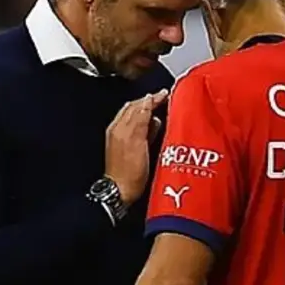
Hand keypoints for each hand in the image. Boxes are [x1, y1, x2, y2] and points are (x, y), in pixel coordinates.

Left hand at [105, 89, 168, 204]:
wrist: (121, 191)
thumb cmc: (130, 172)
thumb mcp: (137, 142)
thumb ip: (142, 120)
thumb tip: (148, 102)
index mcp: (120, 127)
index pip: (138, 105)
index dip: (152, 98)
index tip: (165, 93)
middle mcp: (119, 130)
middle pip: (135, 109)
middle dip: (149, 102)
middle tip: (164, 98)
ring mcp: (121, 138)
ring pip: (135, 117)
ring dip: (147, 111)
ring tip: (160, 109)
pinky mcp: (125, 147)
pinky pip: (135, 128)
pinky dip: (145, 123)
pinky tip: (153, 126)